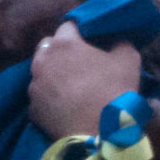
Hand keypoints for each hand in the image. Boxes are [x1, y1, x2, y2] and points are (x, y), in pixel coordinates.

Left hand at [28, 20, 142, 139]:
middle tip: (80, 60)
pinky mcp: (31, 109)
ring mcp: (33, 86)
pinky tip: (64, 103)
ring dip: (53, 73)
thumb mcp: (128, 59)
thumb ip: (120, 42)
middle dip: (61, 49)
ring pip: (41, 72)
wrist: (97, 133)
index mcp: (63, 44)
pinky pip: (40, 95)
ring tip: (71, 83)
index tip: (92, 39)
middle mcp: (41, 61)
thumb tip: (116, 40)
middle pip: (48, 47)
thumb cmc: (113, 90)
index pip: (68, 26)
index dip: (81, 31)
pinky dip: (49, 96)